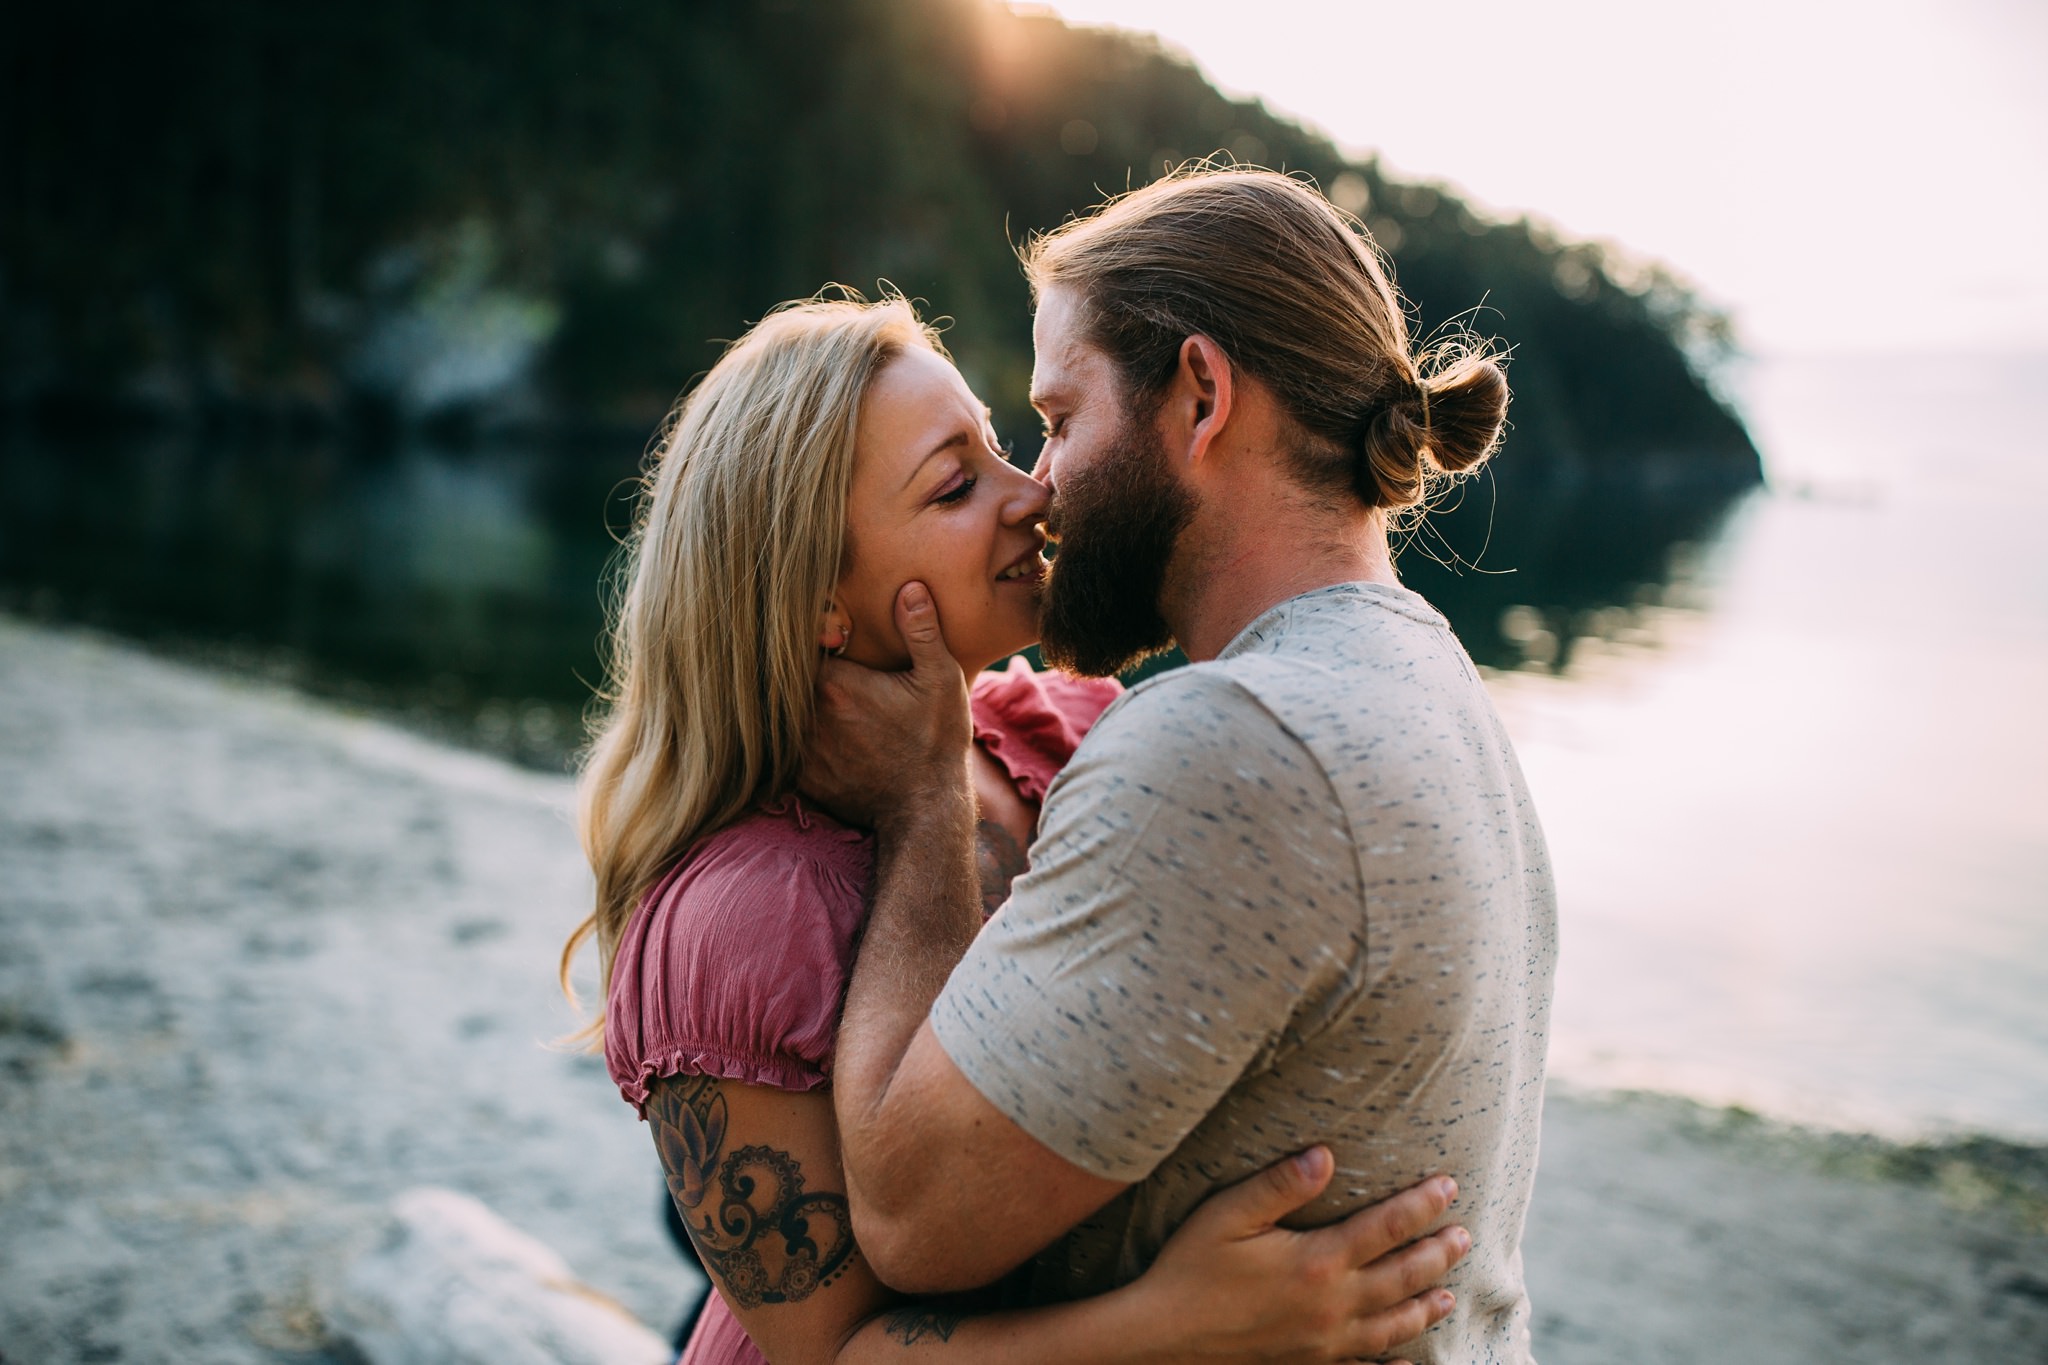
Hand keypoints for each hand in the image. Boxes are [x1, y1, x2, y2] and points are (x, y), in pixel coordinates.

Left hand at [802, 581, 973, 830]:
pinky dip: (791, 738)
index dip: (806, 639)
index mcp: (835, 683)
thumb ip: (921, 631)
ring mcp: (801, 750)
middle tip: (811, 664)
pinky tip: (812, 734)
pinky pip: (781, 748)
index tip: (825, 639)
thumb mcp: (940, 679)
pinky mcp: (801, 778)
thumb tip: (909, 587)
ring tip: (810, 699)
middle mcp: (808, 716)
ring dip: (790, 705)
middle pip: (782, 680)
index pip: (797, 646)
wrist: (925, 810)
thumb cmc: (936, 741)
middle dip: (793, 670)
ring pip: (778, 715)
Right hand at [1128, 1149, 1466, 1363]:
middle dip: (1437, 1253)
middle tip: (1465, 1236)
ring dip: (1426, 1305)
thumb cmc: (1189, 1268)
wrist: (1163, 1339)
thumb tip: (1326, 1154)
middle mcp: (1333, 1306)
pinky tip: (1408, 1361)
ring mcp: (1325, 1344)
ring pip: (1394, 1325)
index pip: (1385, 1227)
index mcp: (1317, 1262)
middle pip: (1403, 1277)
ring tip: (1449, 1292)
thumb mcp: (1227, 1214)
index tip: (1448, 1185)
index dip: (1421, 1205)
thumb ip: (1279, 1184)